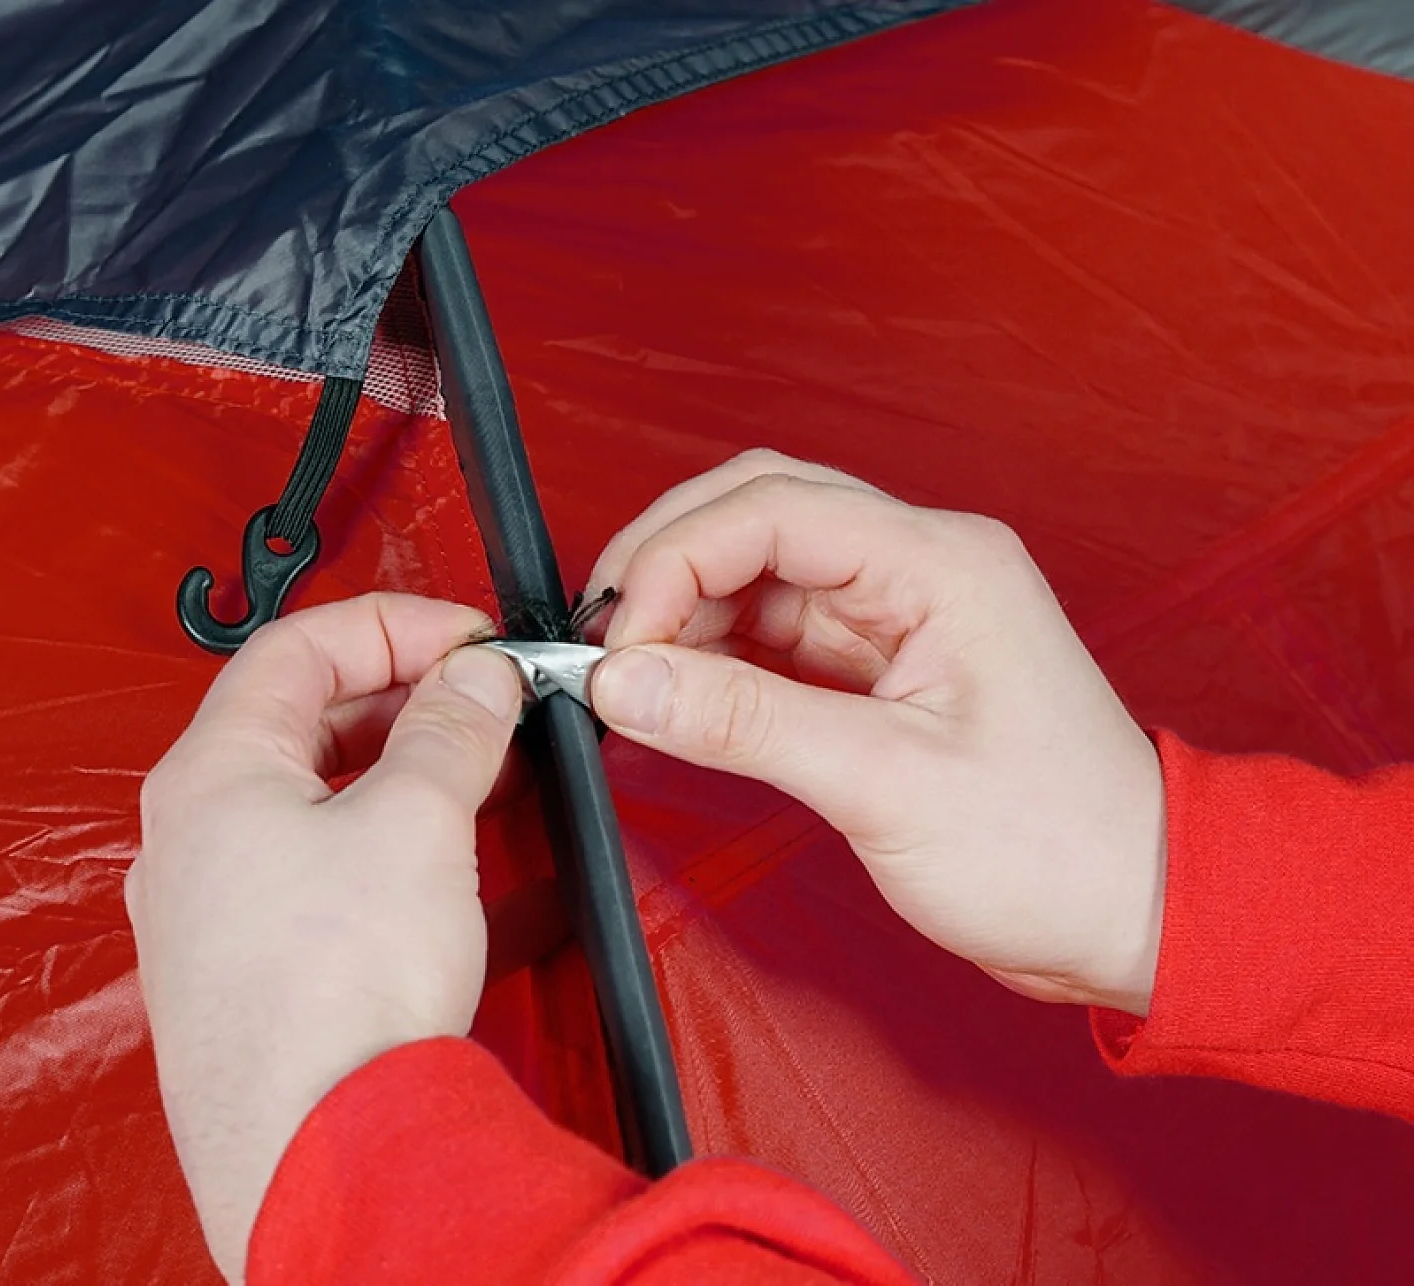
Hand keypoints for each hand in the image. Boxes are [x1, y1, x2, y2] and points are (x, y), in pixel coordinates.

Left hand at [126, 594, 521, 1282]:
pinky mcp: (254, 984)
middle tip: (491, 708)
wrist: (317, 1155)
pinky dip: (402, 868)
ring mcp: (215, 919)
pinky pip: (331, 894)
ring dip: (413, 788)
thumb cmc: (334, 990)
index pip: (296, 650)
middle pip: (304, 730)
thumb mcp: (417, 821)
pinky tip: (487, 893)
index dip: (394, 626)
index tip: (472, 640)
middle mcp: (192, 842)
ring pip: (322, 815)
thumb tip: (472, 678)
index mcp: (208, 775)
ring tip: (498, 787)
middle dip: (409, 708)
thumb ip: (449, 730)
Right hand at [584, 451, 1166, 1015]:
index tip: (618, 644)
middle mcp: (919, 564)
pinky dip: (716, 655)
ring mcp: (902, 611)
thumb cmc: (1052, 851)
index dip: (673, 561)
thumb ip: (742, 723)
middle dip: (665, 563)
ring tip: (628, 680)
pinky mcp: (884, 663)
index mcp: (939, 562)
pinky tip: (676, 695)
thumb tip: (621, 681)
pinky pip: (777, 631)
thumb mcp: (883, 783)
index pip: (771, 507)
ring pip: (760, 569)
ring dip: (684, 611)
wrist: (1137, 913)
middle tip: (600, 643)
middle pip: (758, 510)